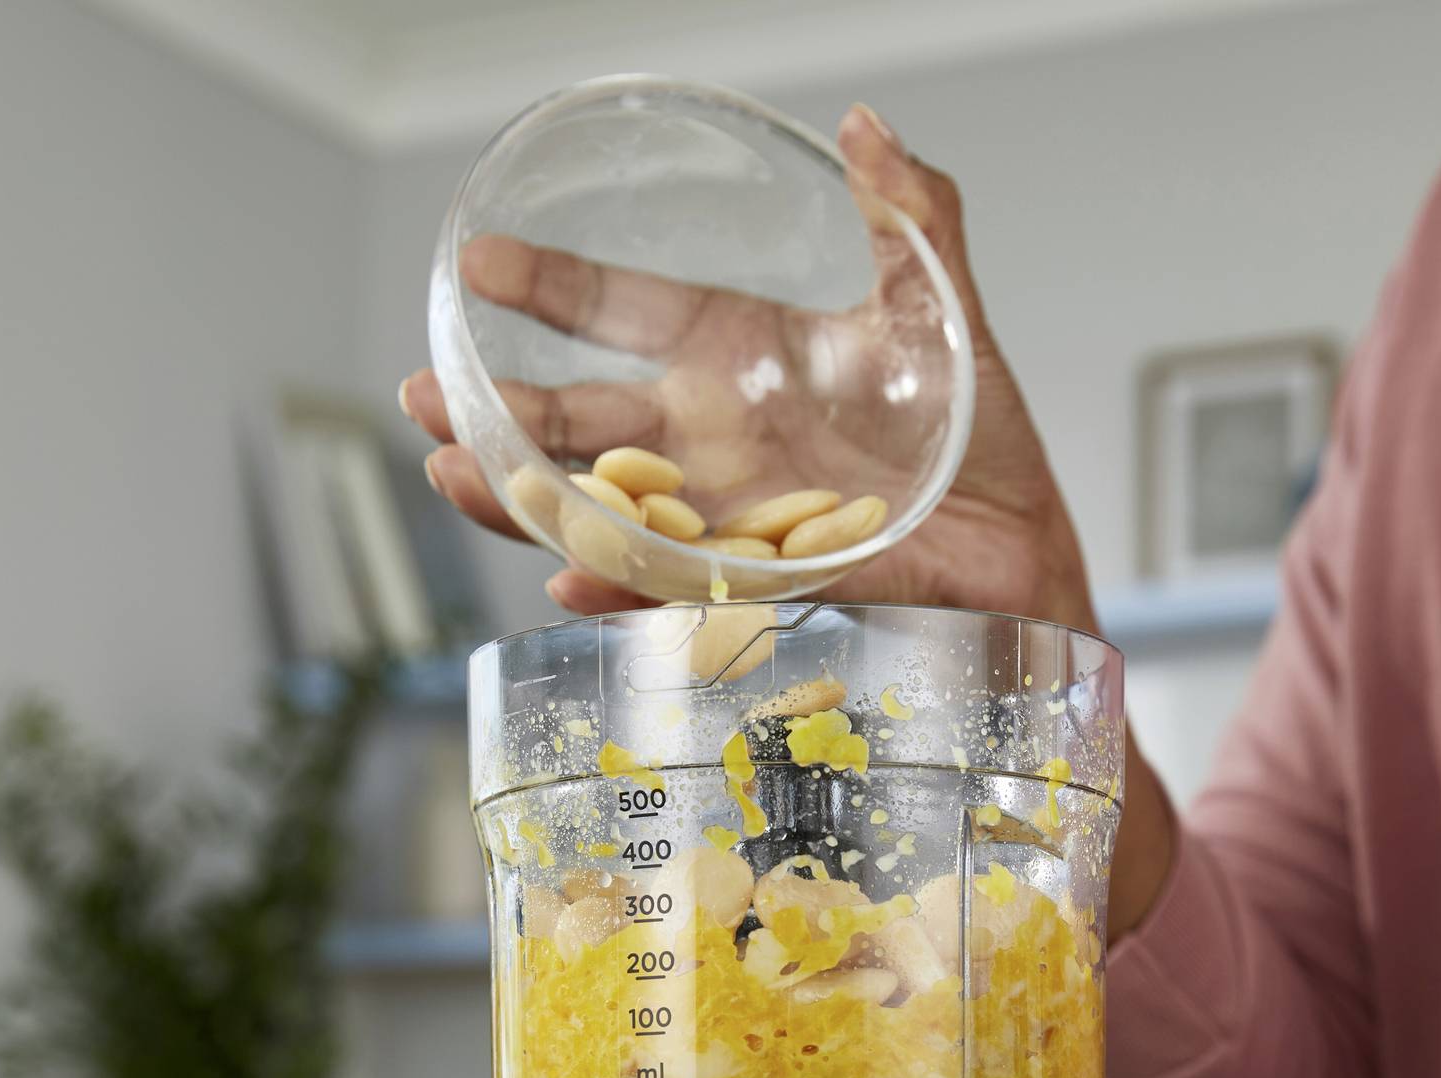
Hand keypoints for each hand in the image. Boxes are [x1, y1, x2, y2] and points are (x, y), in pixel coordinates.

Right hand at [400, 104, 1181, 934]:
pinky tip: (570, 577)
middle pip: (575, 423)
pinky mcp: (754, 585)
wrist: (1022, 550)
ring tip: (454, 475)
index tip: (478, 262)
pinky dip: (617, 588)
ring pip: (594, 507)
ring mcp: (721, 517)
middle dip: (492, 408)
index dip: (551, 288)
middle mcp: (709, 442)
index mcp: (735, 361)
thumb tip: (868, 124)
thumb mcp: (943, 309)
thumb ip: (911, 213)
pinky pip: (668, 591)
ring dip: (519, 498)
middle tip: (418, 391)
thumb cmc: (981, 440)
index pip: (621, 313)